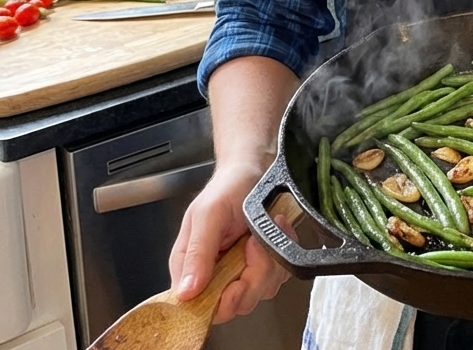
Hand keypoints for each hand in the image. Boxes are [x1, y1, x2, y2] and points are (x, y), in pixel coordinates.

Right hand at [169, 163, 293, 324]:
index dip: (223, 302)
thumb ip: (198, 252)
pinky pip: (278, 276)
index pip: (201, 307)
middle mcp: (214, 273)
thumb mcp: (209, 214)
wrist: (255, 167)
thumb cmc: (229, 185)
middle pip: (237, 303)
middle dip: (254, 275)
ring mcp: (240, 269)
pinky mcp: (262, 263)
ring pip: (261, 291)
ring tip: (265, 230)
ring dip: (271, 260)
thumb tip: (186, 292)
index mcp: (191, 265)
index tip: (237, 282)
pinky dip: (283, 252)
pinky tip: (276, 229)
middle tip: (254, 244)